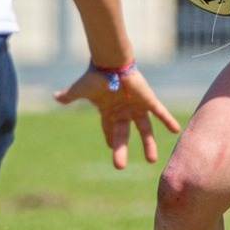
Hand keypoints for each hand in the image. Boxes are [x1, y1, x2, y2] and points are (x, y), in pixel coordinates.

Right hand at [54, 65, 182, 169]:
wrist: (110, 62)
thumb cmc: (95, 75)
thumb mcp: (80, 90)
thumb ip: (69, 96)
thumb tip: (54, 97)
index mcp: (109, 110)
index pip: (109, 129)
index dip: (111, 140)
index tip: (111, 149)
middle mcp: (124, 110)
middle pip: (124, 134)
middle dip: (121, 150)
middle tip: (119, 167)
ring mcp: (137, 106)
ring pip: (144, 128)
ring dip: (148, 143)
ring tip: (151, 160)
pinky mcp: (148, 100)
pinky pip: (160, 112)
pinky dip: (167, 120)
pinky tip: (175, 130)